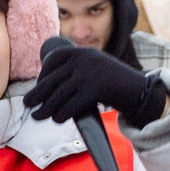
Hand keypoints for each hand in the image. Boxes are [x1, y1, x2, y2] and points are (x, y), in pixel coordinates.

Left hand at [22, 42, 169, 128]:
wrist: (141, 90)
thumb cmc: (115, 83)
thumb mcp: (95, 67)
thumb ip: (76, 70)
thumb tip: (49, 85)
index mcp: (82, 52)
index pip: (54, 59)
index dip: (43, 75)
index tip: (39, 86)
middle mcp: (83, 60)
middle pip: (53, 79)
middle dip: (38, 93)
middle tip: (28, 103)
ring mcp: (88, 74)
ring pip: (58, 95)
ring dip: (45, 108)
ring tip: (38, 115)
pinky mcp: (93, 90)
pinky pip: (70, 105)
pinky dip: (61, 114)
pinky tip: (57, 119)